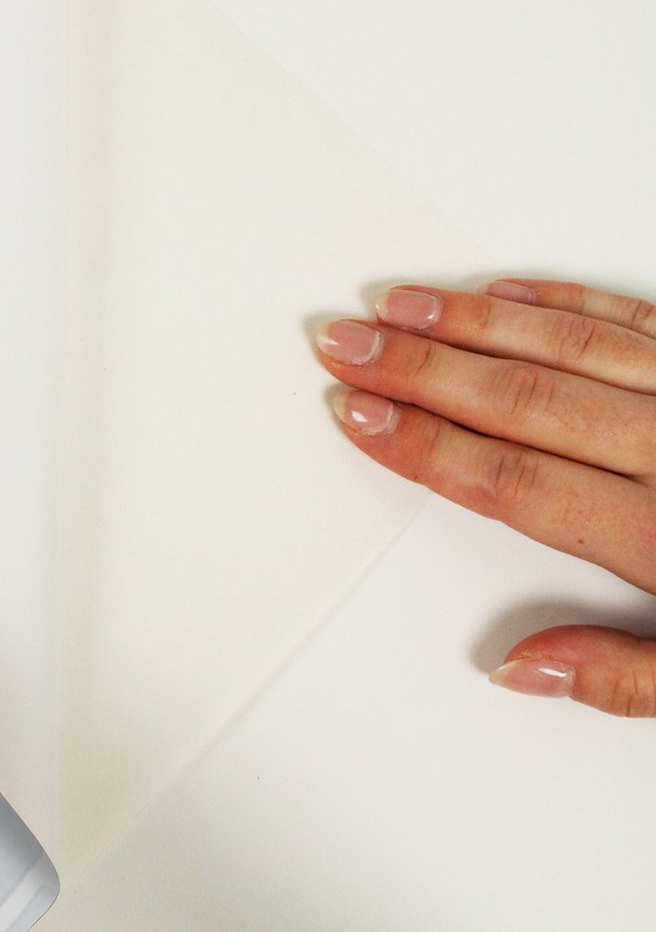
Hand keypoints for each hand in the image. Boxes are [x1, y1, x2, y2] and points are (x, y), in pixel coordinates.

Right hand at [317, 277, 655, 716]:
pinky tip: (510, 291)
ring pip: (576, 346)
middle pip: (526, 400)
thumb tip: (518, 665)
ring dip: (476, 322)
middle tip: (342, 339)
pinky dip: (568, 302)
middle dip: (421, 368)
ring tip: (400, 304)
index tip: (357, 414)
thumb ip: (629, 676)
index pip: (515, 478)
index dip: (424, 445)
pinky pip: (642, 316)